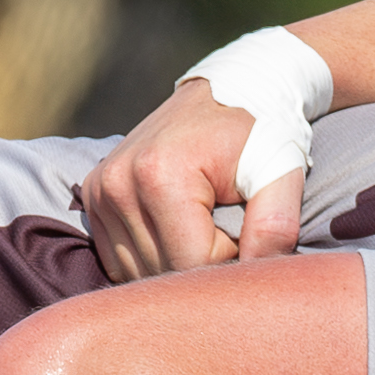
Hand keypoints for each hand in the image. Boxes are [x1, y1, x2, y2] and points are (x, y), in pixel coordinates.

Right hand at [83, 82, 306, 284]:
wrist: (226, 93)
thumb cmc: (259, 133)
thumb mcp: (280, 173)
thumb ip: (274, 227)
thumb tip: (253, 280)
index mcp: (159, 176)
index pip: (193, 265)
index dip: (229, 261)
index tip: (246, 230)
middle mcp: (118, 183)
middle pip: (164, 273)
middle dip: (205, 265)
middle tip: (228, 227)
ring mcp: (100, 191)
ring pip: (142, 274)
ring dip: (179, 264)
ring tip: (203, 224)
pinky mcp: (94, 198)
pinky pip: (121, 262)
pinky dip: (154, 258)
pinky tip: (177, 230)